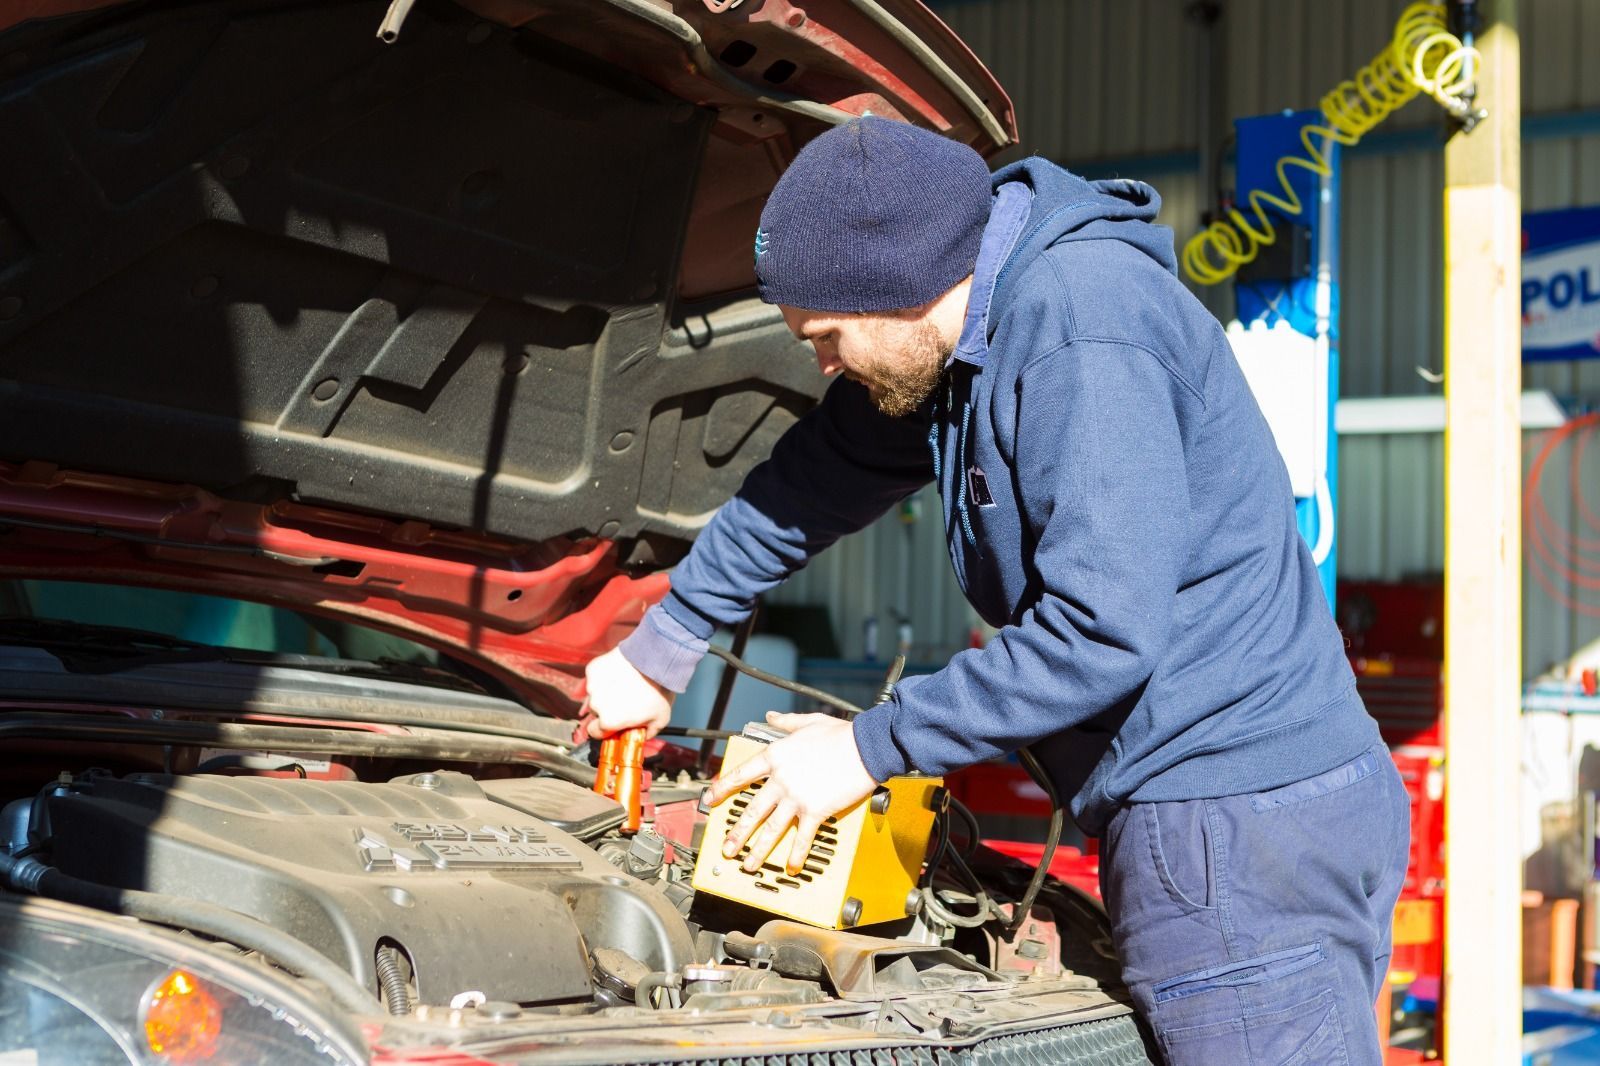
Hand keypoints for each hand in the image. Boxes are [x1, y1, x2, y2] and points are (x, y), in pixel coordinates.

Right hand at [574, 647, 673, 743]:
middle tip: (623, 701)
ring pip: (594, 694)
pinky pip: (594, 678)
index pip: (594, 732)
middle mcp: (596, 705)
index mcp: (609, 721)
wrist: (655, 660)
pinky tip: (617, 675)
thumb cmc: (658, 689)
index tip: (612, 725)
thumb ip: (647, 733)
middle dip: (606, 710)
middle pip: (595, 713)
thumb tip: (642, 736)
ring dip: (604, 693)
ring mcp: (593, 686)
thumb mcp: (660, 719)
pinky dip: (602, 677)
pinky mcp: (593, 669)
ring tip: (622, 686)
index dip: (604, 729)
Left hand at [708, 711, 876, 874]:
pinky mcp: (816, 810)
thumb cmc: (841, 734)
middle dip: (737, 832)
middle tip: (726, 847)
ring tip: (749, 864)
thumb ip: (786, 722)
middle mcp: (781, 779)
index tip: (710, 799)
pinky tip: (790, 867)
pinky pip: (802, 837)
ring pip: (771, 828)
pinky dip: (795, 854)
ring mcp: (796, 797)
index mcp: (776, 756)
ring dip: (758, 849)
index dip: (722, 788)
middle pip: (752, 809)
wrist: (865, 747)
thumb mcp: (808, 721)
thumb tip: (772, 717)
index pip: (741, 774)